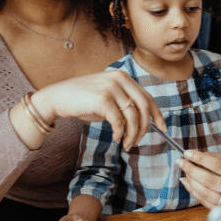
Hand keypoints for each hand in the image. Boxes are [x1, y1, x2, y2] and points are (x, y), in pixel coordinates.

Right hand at [32, 70, 166, 149]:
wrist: (58, 98)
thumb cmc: (82, 100)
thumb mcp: (107, 97)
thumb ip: (124, 103)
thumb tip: (143, 121)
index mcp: (123, 77)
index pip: (147, 97)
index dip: (157, 114)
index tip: (162, 128)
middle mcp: (119, 79)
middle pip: (144, 107)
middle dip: (144, 128)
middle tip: (137, 141)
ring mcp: (111, 88)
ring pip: (133, 116)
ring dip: (132, 134)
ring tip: (126, 144)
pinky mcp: (102, 99)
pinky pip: (119, 122)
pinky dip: (120, 134)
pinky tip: (116, 139)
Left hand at [177, 150, 220, 209]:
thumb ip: (218, 158)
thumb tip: (196, 156)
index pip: (219, 166)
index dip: (201, 159)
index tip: (188, 153)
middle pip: (210, 180)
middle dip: (192, 170)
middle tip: (181, 162)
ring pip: (206, 193)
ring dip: (191, 181)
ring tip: (185, 171)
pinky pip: (205, 202)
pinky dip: (193, 192)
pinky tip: (187, 182)